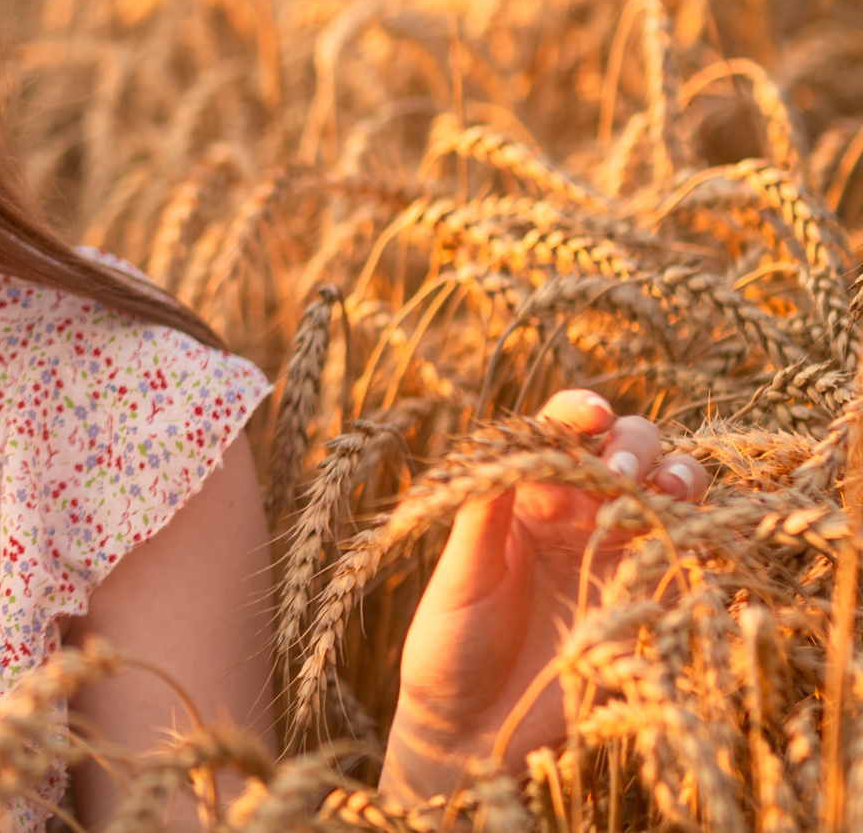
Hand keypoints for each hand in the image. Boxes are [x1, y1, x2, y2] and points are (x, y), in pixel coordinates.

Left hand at [381, 388, 708, 801]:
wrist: (472, 733)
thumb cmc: (449, 647)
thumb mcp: (460, 573)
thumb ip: (484, 511)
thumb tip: (502, 445)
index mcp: (526, 497)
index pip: (560, 434)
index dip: (580, 413)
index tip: (590, 416)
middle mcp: (578, 518)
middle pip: (628, 452)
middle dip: (636, 445)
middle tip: (623, 471)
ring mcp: (618, 559)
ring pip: (670, 494)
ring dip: (678, 478)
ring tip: (663, 491)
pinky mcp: (648, 605)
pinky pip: (689, 557)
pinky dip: (698, 535)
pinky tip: (685, 536)